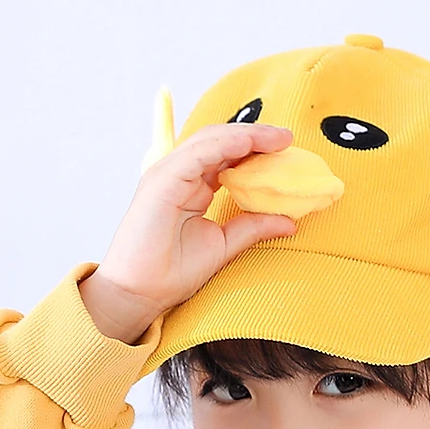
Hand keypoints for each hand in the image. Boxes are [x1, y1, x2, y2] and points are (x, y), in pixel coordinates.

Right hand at [79, 122, 296, 342]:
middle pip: (221, 143)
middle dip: (256, 137)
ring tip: (278, 138)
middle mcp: (180, 175)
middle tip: (287, 138)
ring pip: (211, 141)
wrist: (140, 293)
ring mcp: (168, 175)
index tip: (287, 150)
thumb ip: (253, 227)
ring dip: (247, 135)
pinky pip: (198, 154)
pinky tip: (250, 143)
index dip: (256, 150)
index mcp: (193, 187)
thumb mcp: (224, 244)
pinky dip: (226, 145)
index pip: (227, 157)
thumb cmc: (172, 272)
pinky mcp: (161, 181)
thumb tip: (290, 221)